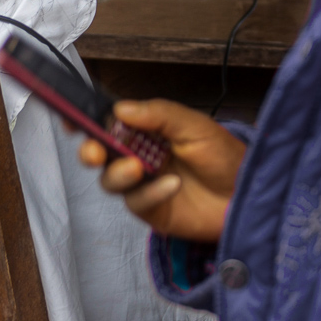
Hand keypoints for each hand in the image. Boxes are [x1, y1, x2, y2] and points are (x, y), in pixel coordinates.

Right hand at [77, 99, 244, 243]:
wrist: (250, 195)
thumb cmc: (225, 156)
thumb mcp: (194, 126)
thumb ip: (158, 115)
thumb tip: (119, 110)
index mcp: (144, 130)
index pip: (107, 122)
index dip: (85, 120)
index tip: (70, 120)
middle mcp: (137, 155)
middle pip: (98, 152)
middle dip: (88, 150)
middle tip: (94, 151)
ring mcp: (142, 184)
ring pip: (109, 179)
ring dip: (117, 173)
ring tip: (139, 169)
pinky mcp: (151, 210)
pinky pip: (134, 202)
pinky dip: (149, 193)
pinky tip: (171, 187)